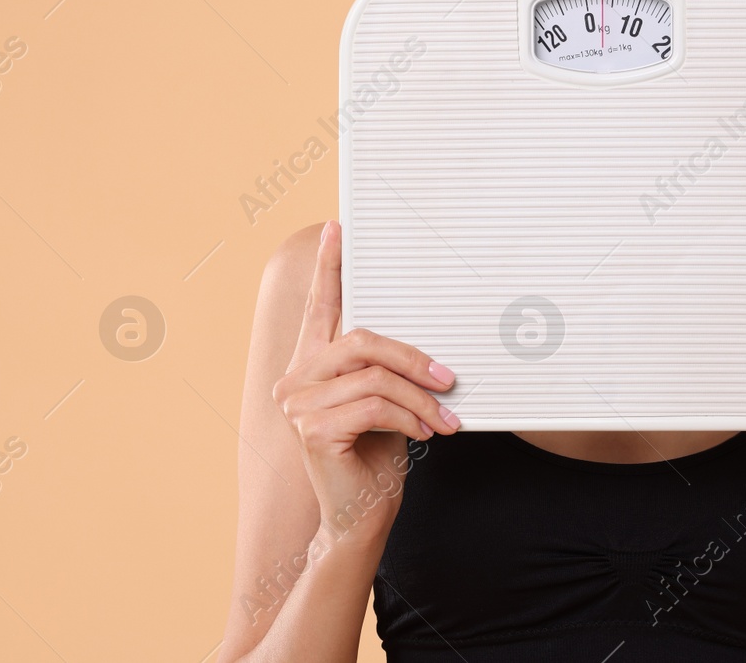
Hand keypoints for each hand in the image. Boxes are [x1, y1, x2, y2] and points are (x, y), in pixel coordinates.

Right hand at [272, 219, 459, 538]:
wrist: (360, 517)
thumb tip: (433, 352)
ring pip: (373, 375)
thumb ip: (389, 373)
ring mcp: (298, 403)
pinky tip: (424, 435)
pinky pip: (374, 405)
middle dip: (412, 356)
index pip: (320, 308)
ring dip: (420, 398)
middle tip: (449, 377)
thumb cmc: (375, 460)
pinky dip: (409, 418)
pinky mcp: (311, 429)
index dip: (328, 267)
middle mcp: (296, 377)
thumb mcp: (387, 405)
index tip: (336, 228)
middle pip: (360, 339)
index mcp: (313, 365)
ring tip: (444, 420)